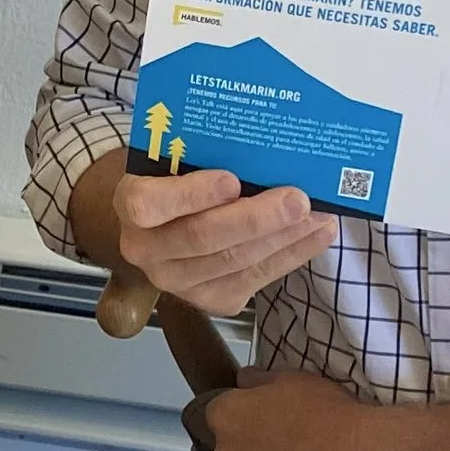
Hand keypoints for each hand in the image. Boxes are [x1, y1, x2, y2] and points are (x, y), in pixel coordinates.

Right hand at [111, 165, 337, 315]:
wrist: (162, 226)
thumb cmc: (176, 181)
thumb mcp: (175, 160)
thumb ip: (204, 158)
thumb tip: (265, 151)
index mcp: (130, 205)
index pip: (148, 204)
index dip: (191, 195)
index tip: (231, 179)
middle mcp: (146, 250)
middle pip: (201, 238)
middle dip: (255, 219)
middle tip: (297, 199)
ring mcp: (178, 282)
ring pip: (235, 262)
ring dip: (283, 238)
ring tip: (318, 214)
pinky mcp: (211, 300)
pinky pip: (255, 279)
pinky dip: (291, 255)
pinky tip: (316, 235)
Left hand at [201, 369, 388, 450]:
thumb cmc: (331, 414)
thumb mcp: (294, 378)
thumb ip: (259, 379)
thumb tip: (245, 380)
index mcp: (226, 416)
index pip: (218, 412)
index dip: (243, 413)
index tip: (263, 416)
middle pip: (230, 448)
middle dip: (250, 445)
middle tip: (286, 441)